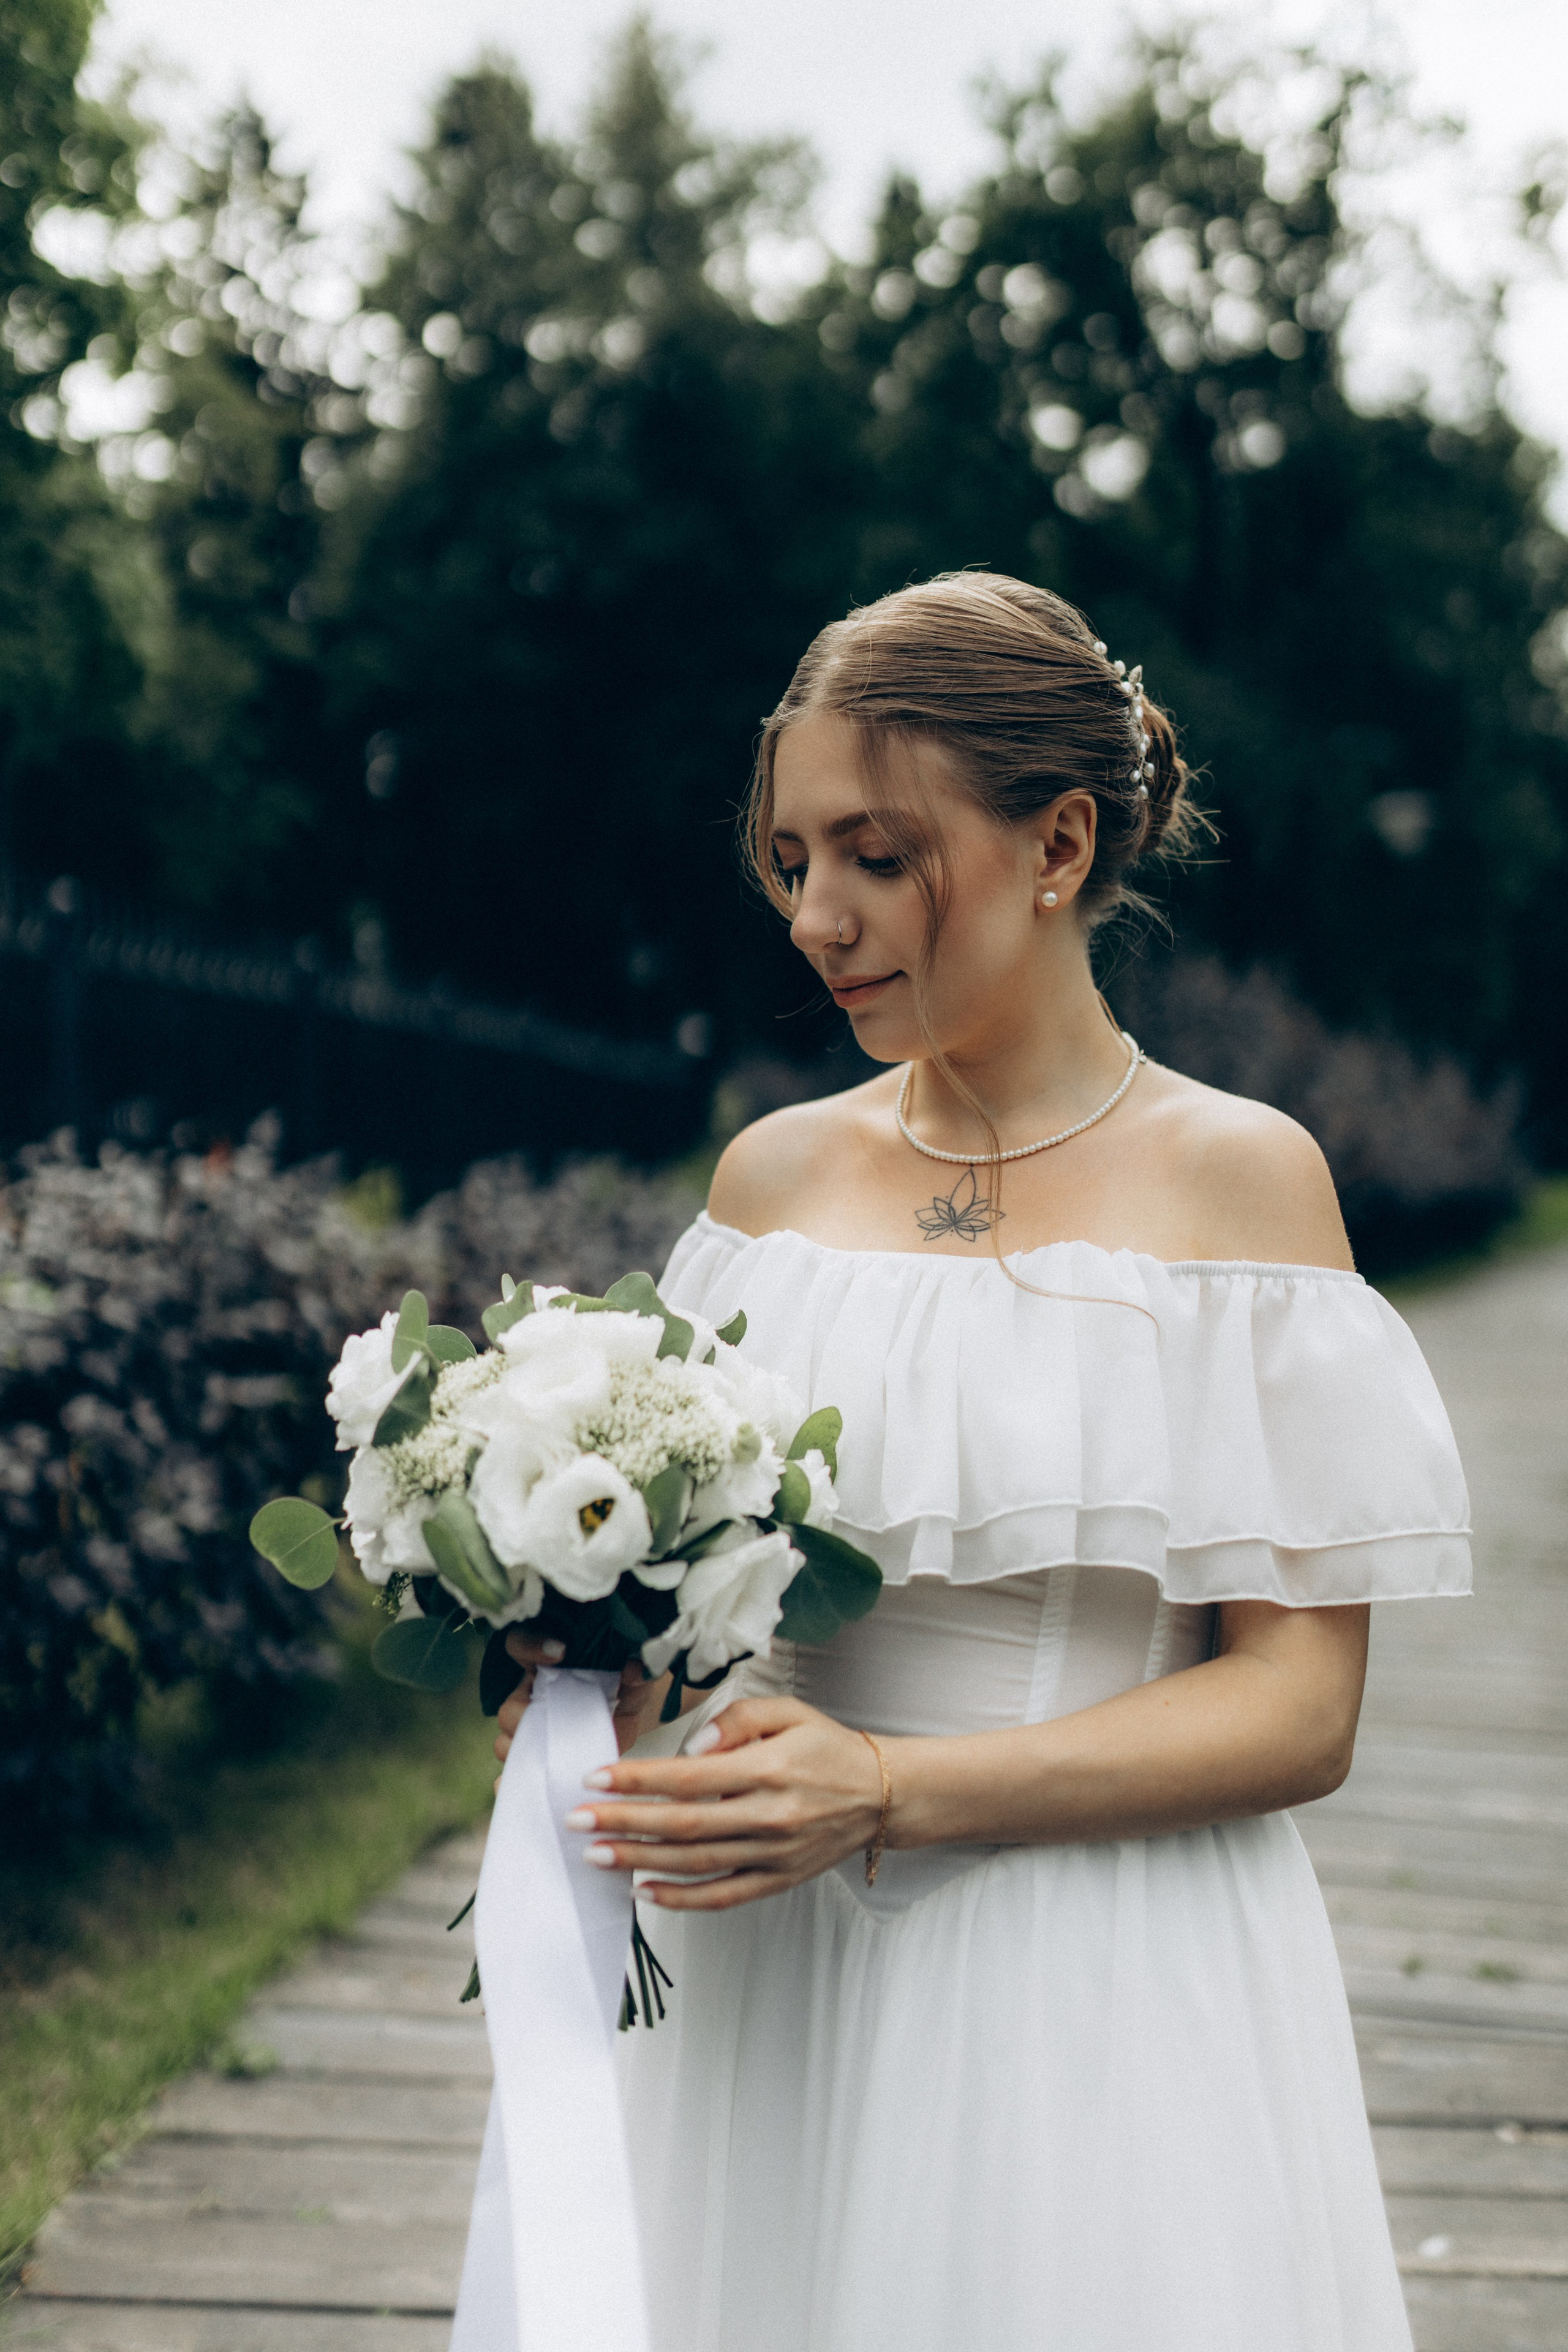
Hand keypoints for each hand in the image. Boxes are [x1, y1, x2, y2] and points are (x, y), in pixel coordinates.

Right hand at [492, 1635, 666, 1777]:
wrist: (623, 1727)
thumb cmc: (623, 1695)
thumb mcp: (632, 1685)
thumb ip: (637, 1675)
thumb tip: (634, 1669)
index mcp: (548, 1666)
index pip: (520, 1644)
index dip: (531, 1645)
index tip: (560, 1652)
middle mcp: (530, 1695)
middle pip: (509, 1706)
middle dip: (525, 1714)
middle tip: (552, 1718)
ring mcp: (528, 1729)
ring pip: (505, 1739)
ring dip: (524, 1747)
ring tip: (551, 1751)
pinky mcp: (533, 1757)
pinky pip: (511, 1768)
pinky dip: (516, 1777)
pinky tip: (532, 1779)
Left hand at [560, 1696, 883, 1910]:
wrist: (880, 1795)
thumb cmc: (828, 1747)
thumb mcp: (790, 1712)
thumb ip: (740, 1718)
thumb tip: (694, 1742)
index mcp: (769, 1768)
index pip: (689, 1777)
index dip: (638, 1780)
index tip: (596, 1778)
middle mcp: (769, 1815)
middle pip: (683, 1825)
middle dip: (623, 1824)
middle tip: (577, 1821)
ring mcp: (773, 1854)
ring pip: (695, 1863)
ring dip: (640, 1861)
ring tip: (595, 1855)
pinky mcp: (778, 1879)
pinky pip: (723, 1896)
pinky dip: (681, 1899)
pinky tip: (644, 1892)